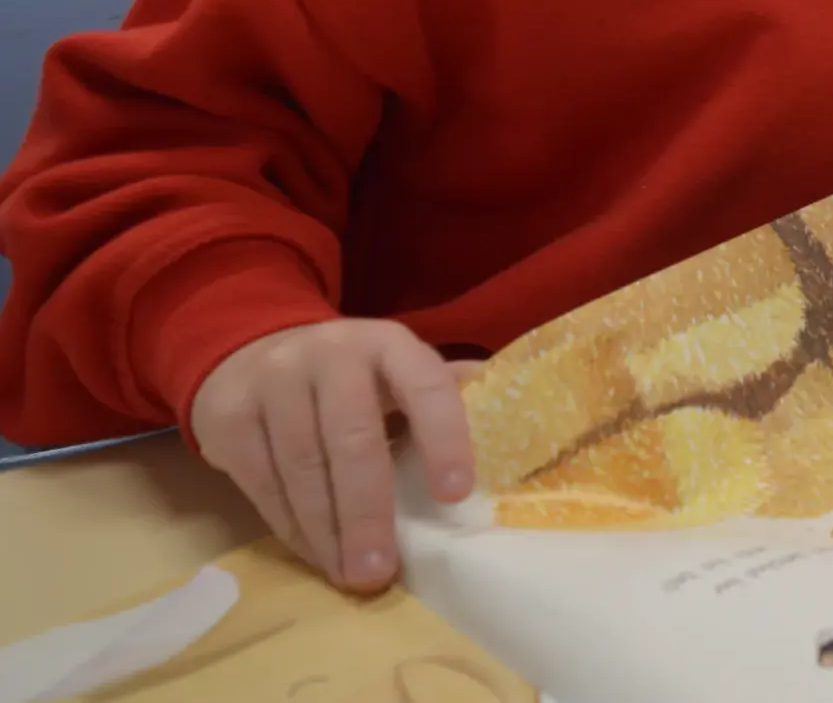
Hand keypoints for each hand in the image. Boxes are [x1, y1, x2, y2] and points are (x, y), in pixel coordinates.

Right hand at [190, 320, 474, 592]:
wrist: (250, 348)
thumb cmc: (349, 374)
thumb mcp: (398, 368)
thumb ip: (448, 390)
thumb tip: (518, 423)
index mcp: (389, 343)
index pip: (426, 384)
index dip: (444, 436)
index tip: (455, 493)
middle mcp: (330, 354)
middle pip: (353, 438)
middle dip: (369, 511)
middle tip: (380, 570)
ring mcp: (274, 382)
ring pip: (302, 466)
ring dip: (328, 531)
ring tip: (351, 574)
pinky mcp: (229, 416)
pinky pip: (263, 483)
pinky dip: (291, 527)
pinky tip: (315, 554)